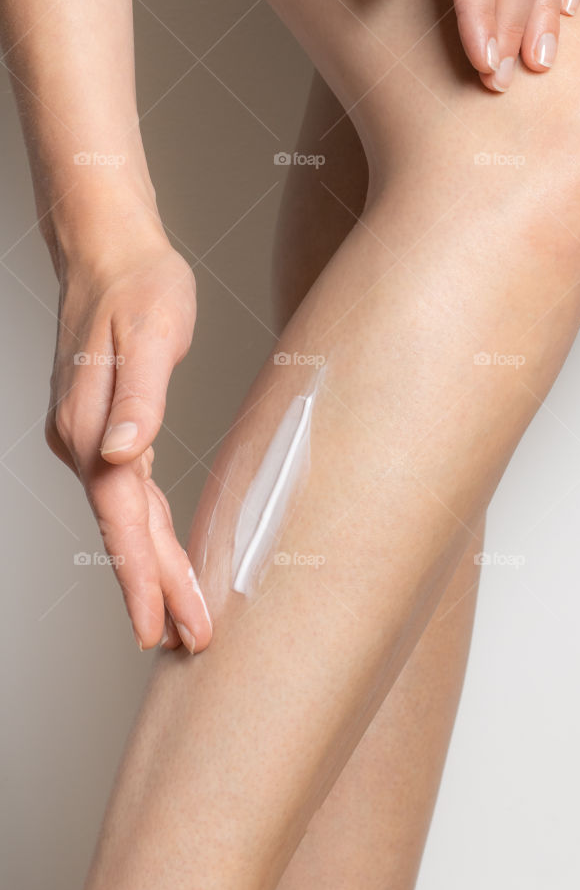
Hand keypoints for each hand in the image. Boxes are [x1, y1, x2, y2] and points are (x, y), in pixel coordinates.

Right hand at [45, 236, 211, 652]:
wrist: (110, 250)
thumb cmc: (141, 285)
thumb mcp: (153, 333)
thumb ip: (140, 398)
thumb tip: (121, 455)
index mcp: (93, 425)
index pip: (123, 516)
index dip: (144, 575)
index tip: (162, 628)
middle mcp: (81, 439)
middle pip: (122, 528)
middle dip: (154, 588)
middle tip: (188, 640)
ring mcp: (84, 436)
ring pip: (122, 516)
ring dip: (150, 566)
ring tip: (179, 614)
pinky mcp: (97, 427)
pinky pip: (123, 495)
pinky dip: (143, 530)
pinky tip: (159, 550)